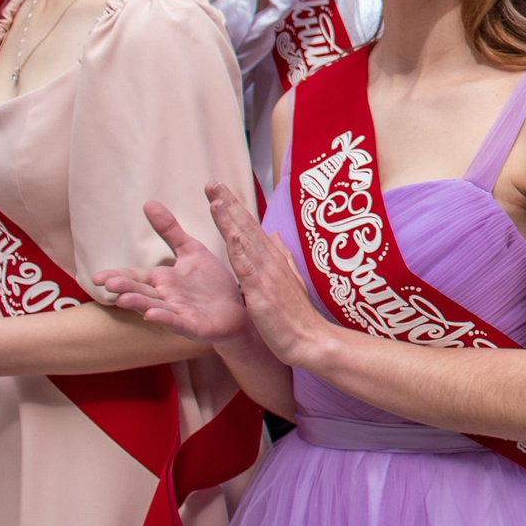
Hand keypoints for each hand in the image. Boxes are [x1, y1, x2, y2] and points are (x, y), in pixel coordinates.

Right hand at [93, 202, 253, 342]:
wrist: (239, 307)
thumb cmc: (211, 282)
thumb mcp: (191, 250)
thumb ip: (170, 231)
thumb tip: (148, 203)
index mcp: (163, 280)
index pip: (135, 277)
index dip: (117, 276)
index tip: (97, 277)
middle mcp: (166, 297)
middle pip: (141, 292)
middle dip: (125, 288)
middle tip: (107, 284)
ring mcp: (178, 313)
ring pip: (155, 308)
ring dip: (139, 304)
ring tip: (123, 300)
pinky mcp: (193, 326)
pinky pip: (177, 323)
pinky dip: (164, 319)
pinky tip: (152, 315)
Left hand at [202, 182, 334, 365]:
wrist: (312, 342)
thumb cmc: (299, 317)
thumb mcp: (291, 282)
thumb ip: (282, 257)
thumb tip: (274, 235)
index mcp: (274, 262)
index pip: (252, 229)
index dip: (236, 209)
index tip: (221, 190)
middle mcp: (271, 264)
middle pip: (247, 228)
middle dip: (229, 205)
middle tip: (212, 183)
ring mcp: (267, 277)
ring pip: (245, 243)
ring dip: (231, 220)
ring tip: (217, 198)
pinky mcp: (262, 294)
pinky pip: (249, 270)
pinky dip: (240, 251)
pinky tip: (231, 235)